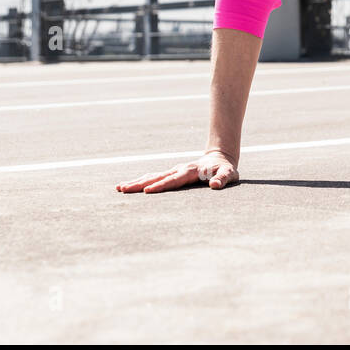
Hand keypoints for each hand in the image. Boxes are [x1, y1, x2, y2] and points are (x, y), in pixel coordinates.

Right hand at [116, 150, 238, 192]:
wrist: (220, 158)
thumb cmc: (225, 169)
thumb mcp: (229, 174)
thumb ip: (223, 179)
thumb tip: (215, 185)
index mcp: (190, 171)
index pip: (174, 180)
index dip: (161, 186)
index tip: (148, 191)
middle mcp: (178, 169)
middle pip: (157, 177)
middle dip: (140, 184)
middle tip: (123, 189)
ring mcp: (173, 171)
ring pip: (152, 176)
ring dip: (136, 182)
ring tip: (120, 188)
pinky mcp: (171, 173)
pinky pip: (153, 177)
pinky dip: (141, 181)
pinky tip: (129, 186)